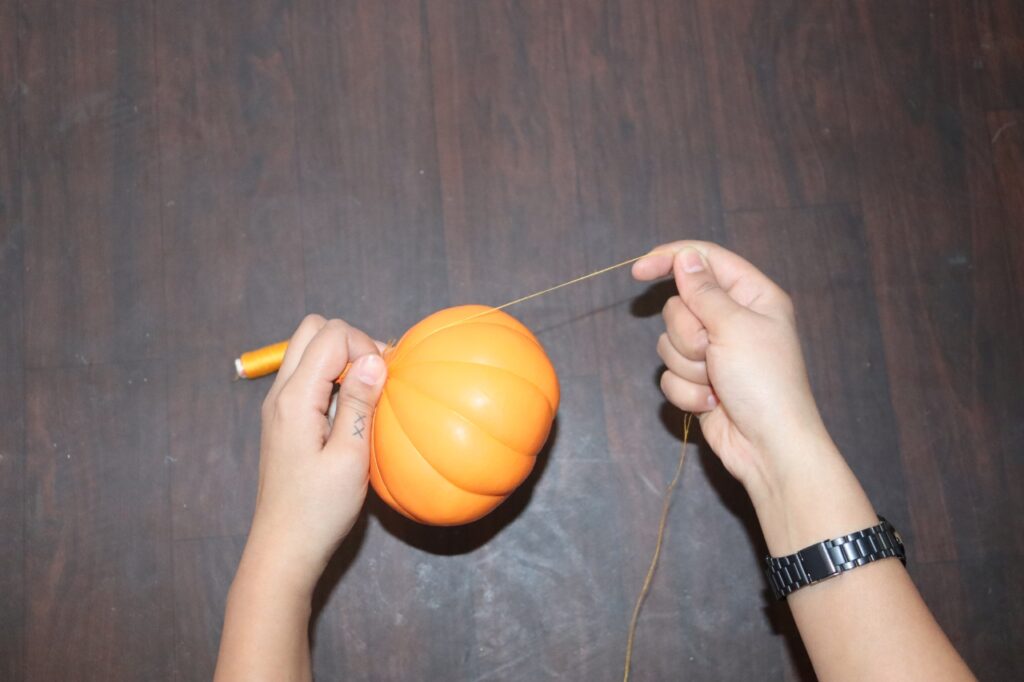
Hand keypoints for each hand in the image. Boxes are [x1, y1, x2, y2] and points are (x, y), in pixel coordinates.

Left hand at [240, 314, 387, 596]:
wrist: (283, 549)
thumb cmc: (319, 510)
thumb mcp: (350, 457)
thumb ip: (360, 403)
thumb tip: (376, 358)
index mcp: (294, 398)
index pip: (330, 335)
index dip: (364, 346)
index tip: (384, 382)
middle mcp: (279, 394)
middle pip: (313, 330)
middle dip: (351, 342)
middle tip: (376, 379)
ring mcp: (279, 406)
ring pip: (308, 350)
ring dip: (341, 360)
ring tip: (368, 395)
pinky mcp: (284, 421)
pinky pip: (308, 377)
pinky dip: (333, 379)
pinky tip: (353, 411)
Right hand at [633, 242, 832, 505]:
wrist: (767, 446)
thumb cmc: (764, 382)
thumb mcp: (734, 327)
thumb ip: (703, 290)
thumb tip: (684, 257)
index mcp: (752, 296)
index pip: (704, 260)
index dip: (670, 260)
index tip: (639, 271)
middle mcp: (732, 319)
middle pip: (678, 305)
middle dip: (687, 334)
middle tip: (711, 352)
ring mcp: (714, 352)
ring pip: (669, 342)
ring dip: (688, 366)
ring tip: (716, 382)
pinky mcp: (698, 381)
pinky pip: (669, 374)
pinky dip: (687, 391)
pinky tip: (712, 402)